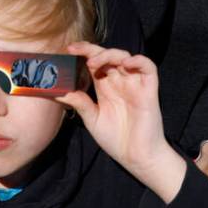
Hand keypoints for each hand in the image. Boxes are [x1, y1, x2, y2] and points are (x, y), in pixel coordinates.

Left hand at [58, 43, 185, 202]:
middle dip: (92, 50)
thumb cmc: (115, 139)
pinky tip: (125, 63)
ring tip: (94, 62)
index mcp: (105, 86)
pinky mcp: (149, 89)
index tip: (68, 50)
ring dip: (109, 54)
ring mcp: (134, 84)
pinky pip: (148, 67)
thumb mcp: (92, 119)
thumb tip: (58, 91)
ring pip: (125, 56)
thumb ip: (79, 103)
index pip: (94, 61)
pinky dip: (138, 60)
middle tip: (76, 51)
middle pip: (107, 55)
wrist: (136, 157)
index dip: (83, 52)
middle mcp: (119, 81)